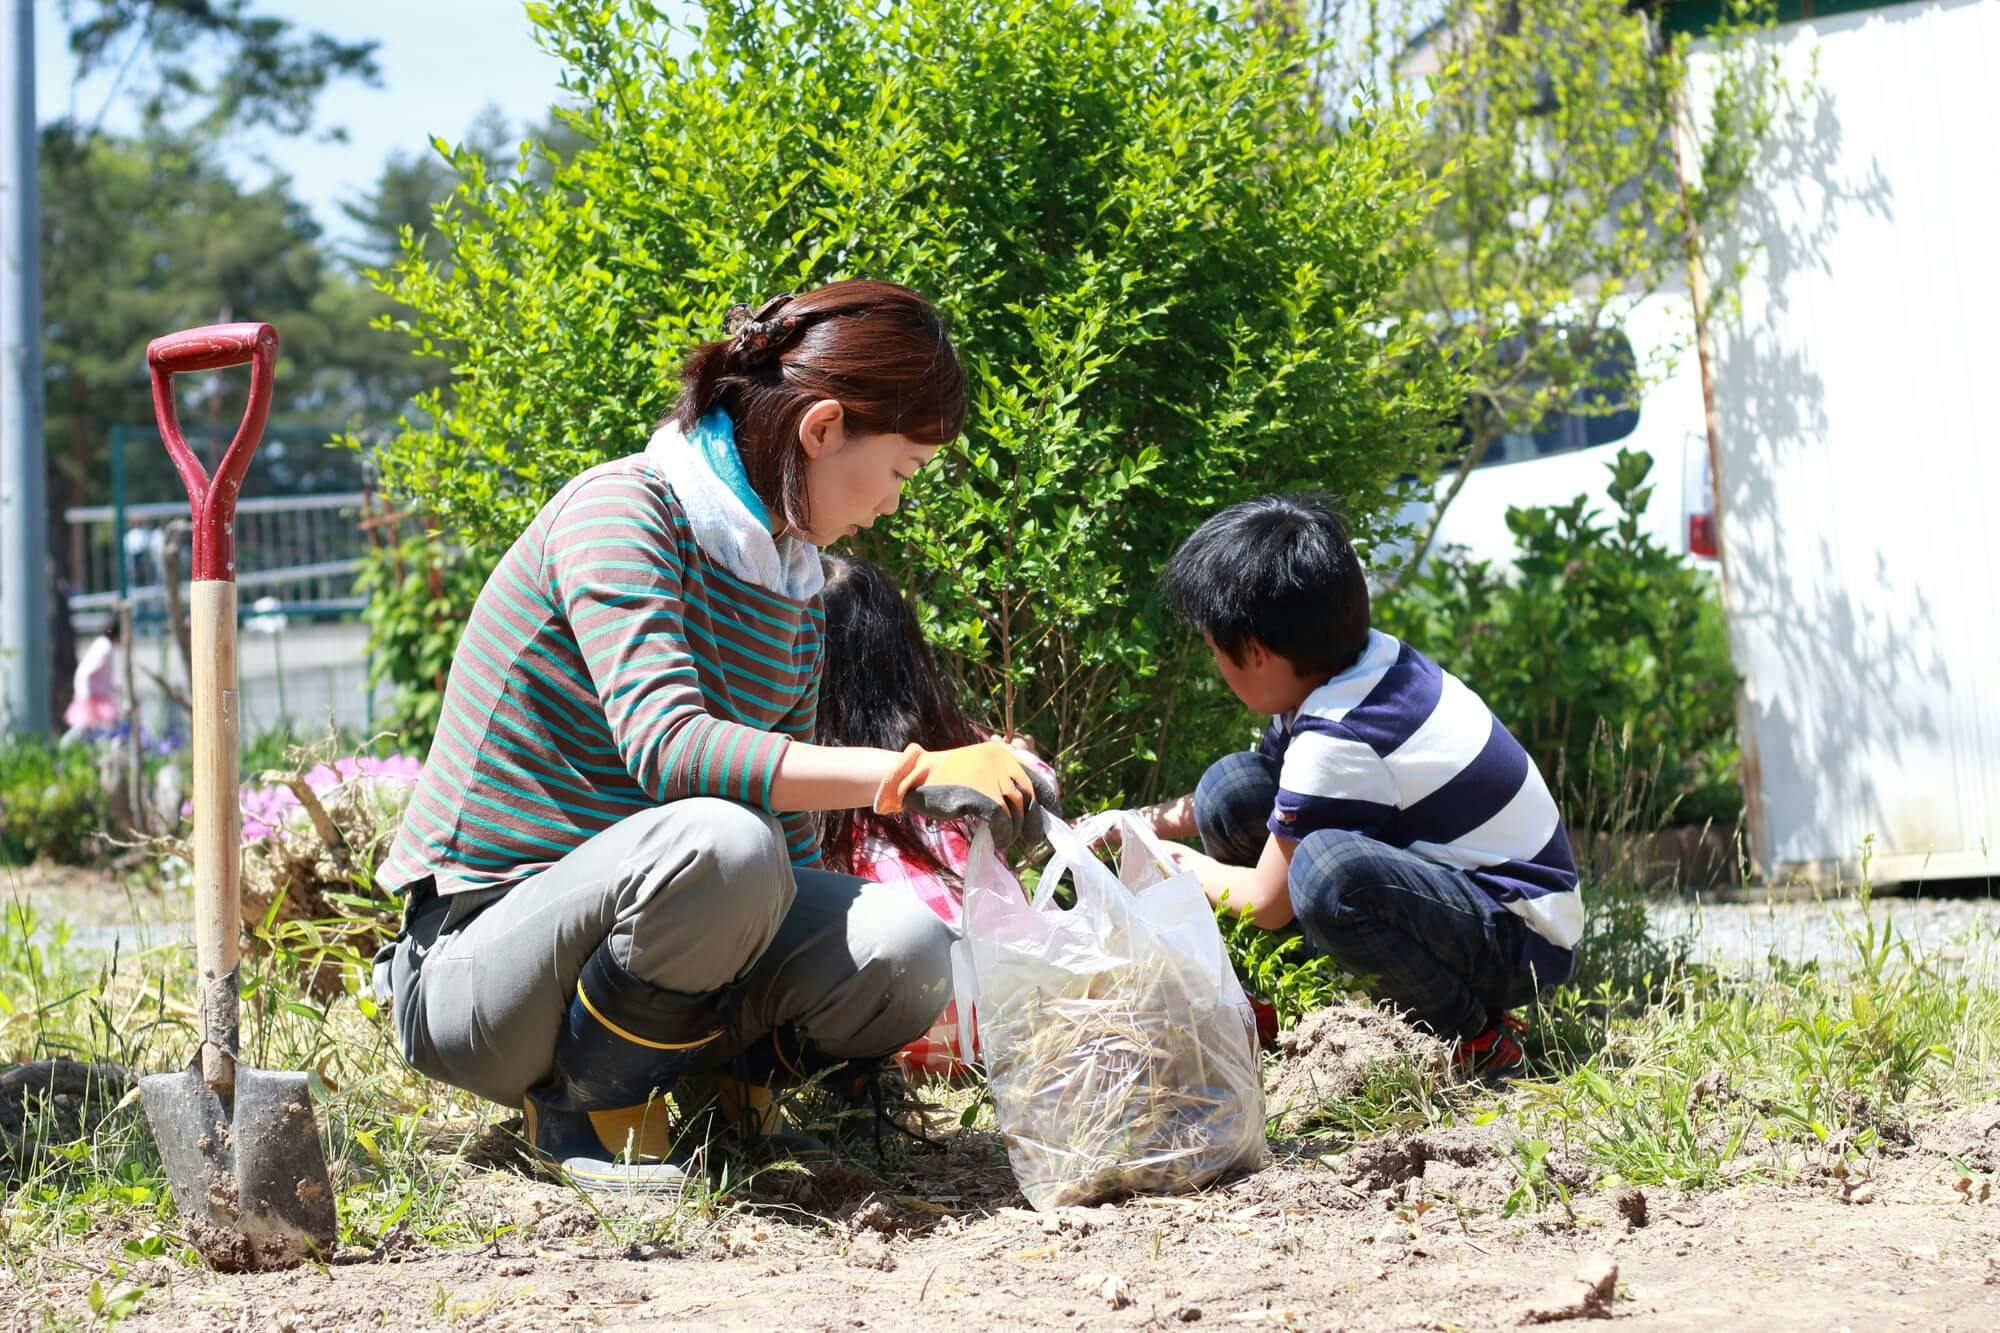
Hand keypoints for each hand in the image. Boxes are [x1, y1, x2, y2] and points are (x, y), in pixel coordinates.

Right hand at [875, 740, 1060, 849]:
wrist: (911, 777)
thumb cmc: (943, 779)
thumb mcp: (977, 770)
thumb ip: (1001, 780)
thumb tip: (1030, 807)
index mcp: (1001, 752)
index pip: (1035, 776)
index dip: (1048, 799)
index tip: (1052, 816)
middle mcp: (1000, 761)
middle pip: (1027, 797)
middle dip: (1033, 820)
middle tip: (1032, 838)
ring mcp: (990, 777)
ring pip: (1017, 812)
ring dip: (1015, 831)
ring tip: (1006, 840)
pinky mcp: (980, 796)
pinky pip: (1002, 822)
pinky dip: (1003, 835)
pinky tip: (998, 841)